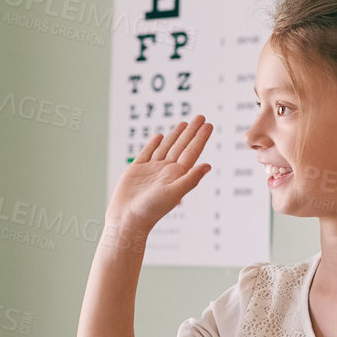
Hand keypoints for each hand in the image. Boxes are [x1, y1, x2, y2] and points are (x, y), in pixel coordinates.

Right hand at [107, 117, 212, 232]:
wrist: (127, 219)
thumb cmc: (151, 210)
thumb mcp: (173, 193)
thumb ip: (190, 179)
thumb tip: (208, 165)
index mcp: (177, 175)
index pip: (192, 151)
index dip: (200, 138)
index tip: (208, 124)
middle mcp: (166, 171)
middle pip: (181, 146)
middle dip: (191, 131)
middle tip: (201, 117)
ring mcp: (151, 170)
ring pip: (166, 147)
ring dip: (175, 135)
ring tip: (184, 123)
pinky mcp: (136, 170)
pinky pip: (147, 153)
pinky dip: (154, 144)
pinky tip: (159, 136)